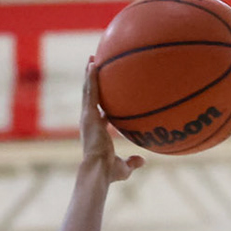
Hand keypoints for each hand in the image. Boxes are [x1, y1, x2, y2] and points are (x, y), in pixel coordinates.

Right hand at [80, 59, 142, 183]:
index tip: (104, 93)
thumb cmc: (108, 172)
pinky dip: (91, 78)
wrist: (98, 170)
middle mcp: (89, 121)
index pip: (99, 112)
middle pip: (90, 97)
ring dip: (89, 74)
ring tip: (92, 59)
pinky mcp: (88, 114)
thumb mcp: (123, 167)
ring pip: (88, 91)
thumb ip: (132, 161)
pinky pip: (91, 92)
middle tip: (94, 66)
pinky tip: (93, 65)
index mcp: (96, 130)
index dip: (101, 102)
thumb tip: (143, 161)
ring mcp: (87, 117)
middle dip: (92, 81)